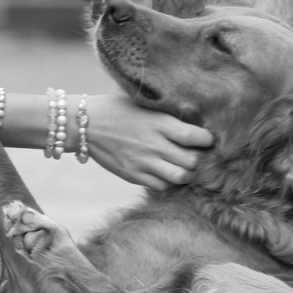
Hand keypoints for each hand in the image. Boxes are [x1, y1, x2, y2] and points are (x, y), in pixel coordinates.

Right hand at [84, 92, 212, 189]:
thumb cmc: (117, 109)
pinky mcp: (133, 175)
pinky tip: (165, 172)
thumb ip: (167, 117)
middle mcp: (155, 145)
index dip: (207, 140)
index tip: (206, 139)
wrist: (85, 124)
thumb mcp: (145, 105)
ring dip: (186, 174)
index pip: (198, 137)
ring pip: (180, 177)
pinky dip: (168, 182)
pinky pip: (161, 186)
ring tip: (183, 166)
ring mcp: (144, 163)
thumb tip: (194, 124)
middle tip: (196, 154)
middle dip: (199, 159)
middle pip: (193, 161)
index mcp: (161, 123)